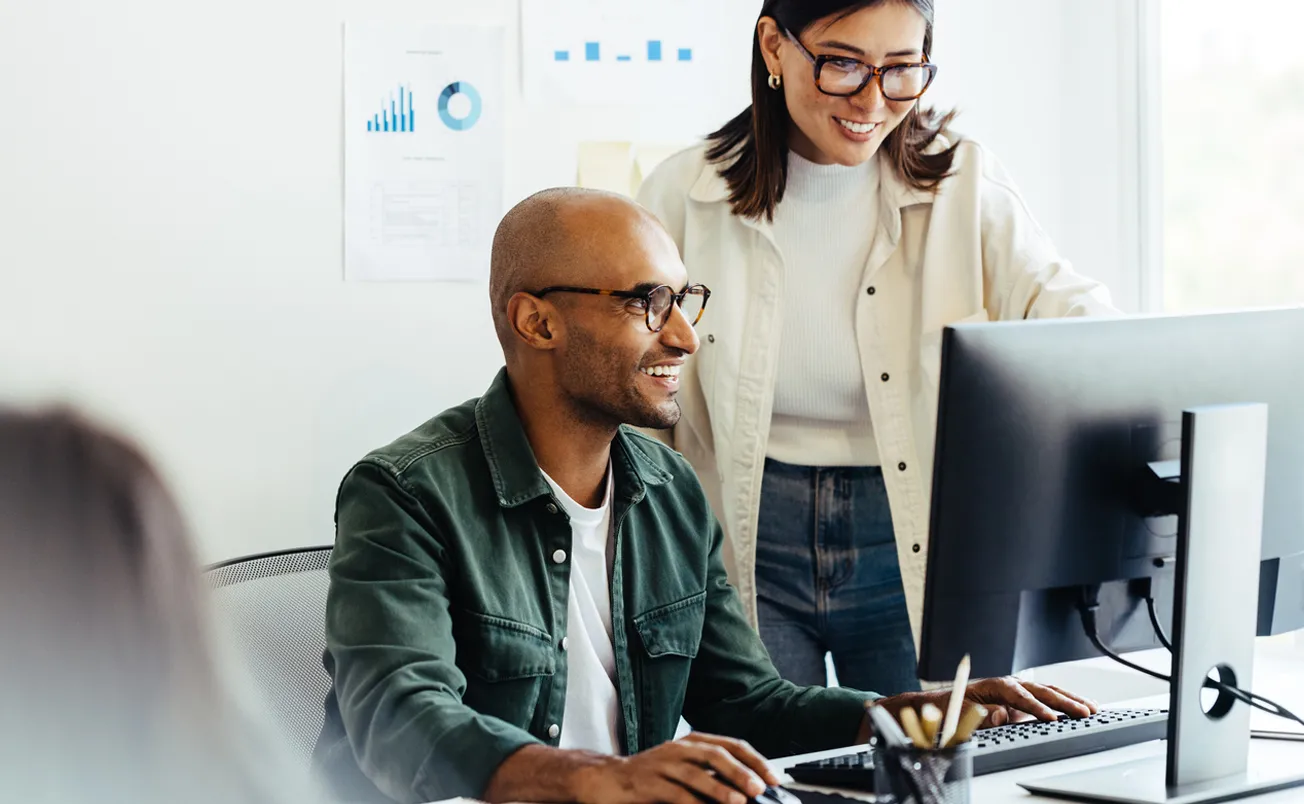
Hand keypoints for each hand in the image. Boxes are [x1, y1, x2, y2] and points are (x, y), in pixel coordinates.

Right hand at [573, 733, 781, 803]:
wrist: (608, 780)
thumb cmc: (652, 777)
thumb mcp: (685, 771)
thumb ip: (713, 776)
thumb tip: (749, 789)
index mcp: (693, 742)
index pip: (732, 744)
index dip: (755, 760)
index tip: (773, 778)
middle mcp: (679, 748)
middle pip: (715, 754)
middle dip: (740, 771)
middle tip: (759, 788)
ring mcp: (662, 764)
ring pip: (695, 773)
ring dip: (720, 788)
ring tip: (738, 801)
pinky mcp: (647, 783)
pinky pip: (674, 793)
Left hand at [958, 677, 1099, 726]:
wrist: (950, 703)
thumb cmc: (955, 707)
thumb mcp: (962, 712)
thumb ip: (980, 714)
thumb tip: (1000, 716)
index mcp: (997, 686)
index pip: (1020, 697)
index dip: (1037, 708)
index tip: (1052, 719)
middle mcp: (1012, 685)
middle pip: (1041, 691)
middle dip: (1063, 702)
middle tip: (1084, 712)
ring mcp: (1021, 692)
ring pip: (1049, 692)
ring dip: (1071, 700)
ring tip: (1092, 708)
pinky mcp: (1025, 701)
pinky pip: (1049, 700)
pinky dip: (1066, 703)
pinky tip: (1082, 707)